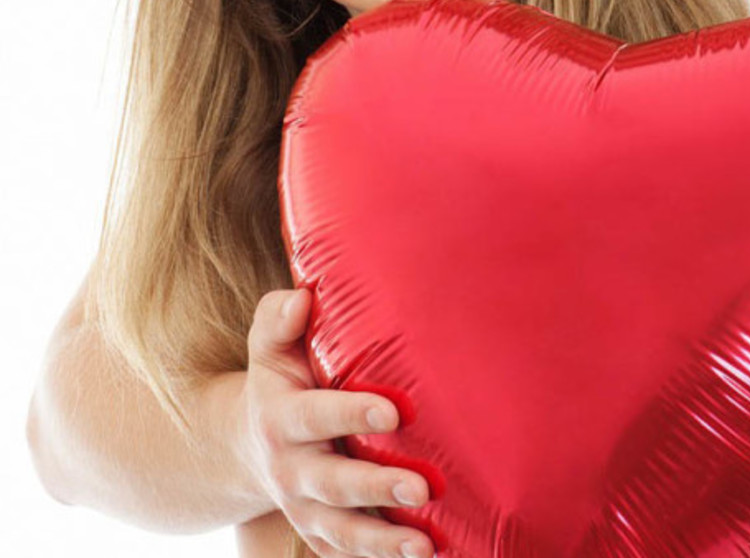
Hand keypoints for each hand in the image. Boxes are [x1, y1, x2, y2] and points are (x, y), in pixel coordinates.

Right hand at [238, 289, 435, 557]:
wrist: (243, 445)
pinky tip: (425, 557)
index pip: (317, 415)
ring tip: (425, 546)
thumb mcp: (268, 348)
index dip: (353, 413)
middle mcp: (291, 469)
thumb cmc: (278, 380)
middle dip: (378, 488)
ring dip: (384, 543)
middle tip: (423, 487)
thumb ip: (278, 320)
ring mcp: (305, 509)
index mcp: (281, 418)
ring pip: (342, 533)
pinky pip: (345, 555)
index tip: (394, 411)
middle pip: (334, 484)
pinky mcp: (320, 534)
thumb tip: (302, 299)